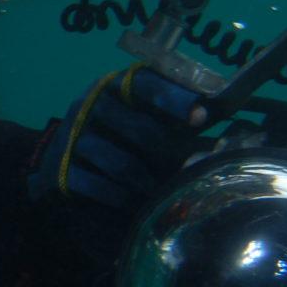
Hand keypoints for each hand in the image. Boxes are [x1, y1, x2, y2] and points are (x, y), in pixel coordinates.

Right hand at [30, 66, 204, 214]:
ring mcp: (73, 137)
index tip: (201, 118)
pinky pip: (98, 186)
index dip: (175, 99)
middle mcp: (91, 104)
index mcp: (116, 85)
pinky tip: (133, 204)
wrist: (62, 157)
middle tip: (187, 169)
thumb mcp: (145, 114)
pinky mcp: (60, 168)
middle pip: (138, 128)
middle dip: (167, 154)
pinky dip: (120, 198)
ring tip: (165, 193)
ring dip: (148, 182)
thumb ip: (177, 113)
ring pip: (121, 164)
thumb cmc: (119, 133)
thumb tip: (225, 112)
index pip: (146, 83)